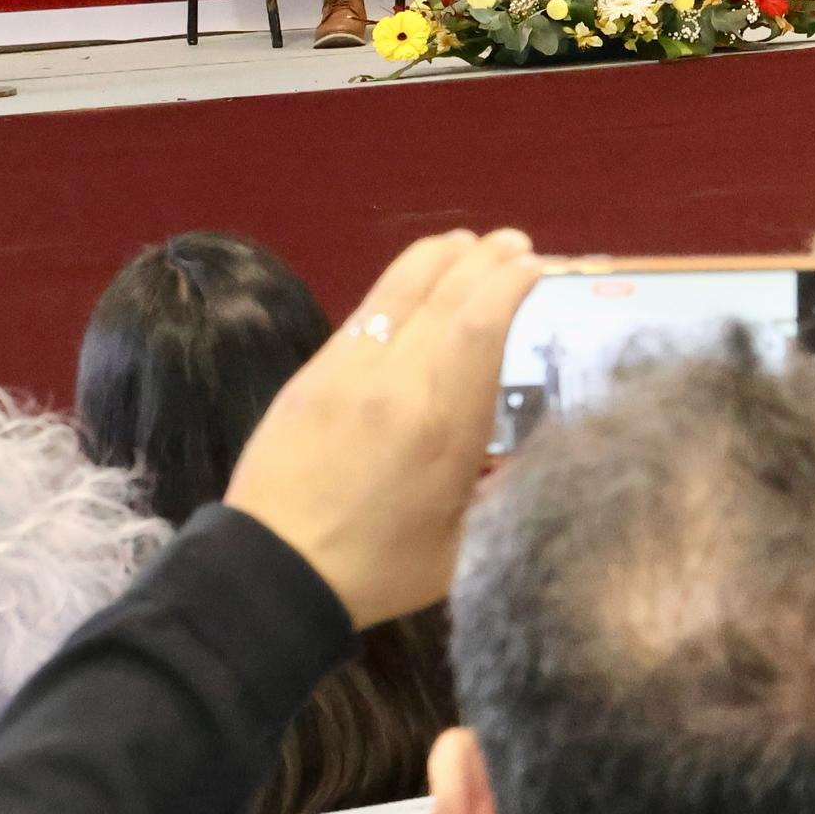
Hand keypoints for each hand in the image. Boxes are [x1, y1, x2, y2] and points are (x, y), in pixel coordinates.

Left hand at [222, 231, 544, 625]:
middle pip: (446, 293)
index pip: (481, 324)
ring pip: (399, 289)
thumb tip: (541, 456)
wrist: (273, 569)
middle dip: (487, 259)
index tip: (538, 269)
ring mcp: (349, 369)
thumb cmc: (379, 567)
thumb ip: (503, 493)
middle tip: (517, 246)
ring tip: (470, 244)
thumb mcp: (464, 545)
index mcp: (441, 424)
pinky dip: (399, 283)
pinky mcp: (314, 371)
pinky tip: (415, 280)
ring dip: (441, 257)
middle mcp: (396, 380)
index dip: (512, 284)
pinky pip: (366, 310)